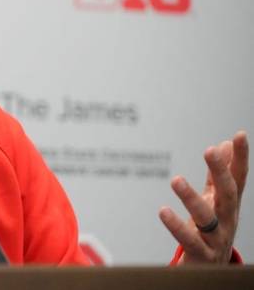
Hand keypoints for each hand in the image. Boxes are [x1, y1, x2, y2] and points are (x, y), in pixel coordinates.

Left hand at [158, 131, 247, 263]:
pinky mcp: (201, 254)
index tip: (238, 135)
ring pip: (207, 217)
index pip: (238, 178)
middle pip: (227, 194)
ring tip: (176, 180)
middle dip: (221, 172)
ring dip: (192, 198)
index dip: (240, 157)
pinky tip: (163, 211)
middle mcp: (227, 220)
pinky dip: (177, 226)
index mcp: (229, 204)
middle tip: (210, 150)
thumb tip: (223, 145)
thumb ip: (217, 175)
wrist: (211, 270)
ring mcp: (216, 238)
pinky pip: (189, 240)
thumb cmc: (212, 230)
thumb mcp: (215, 201)